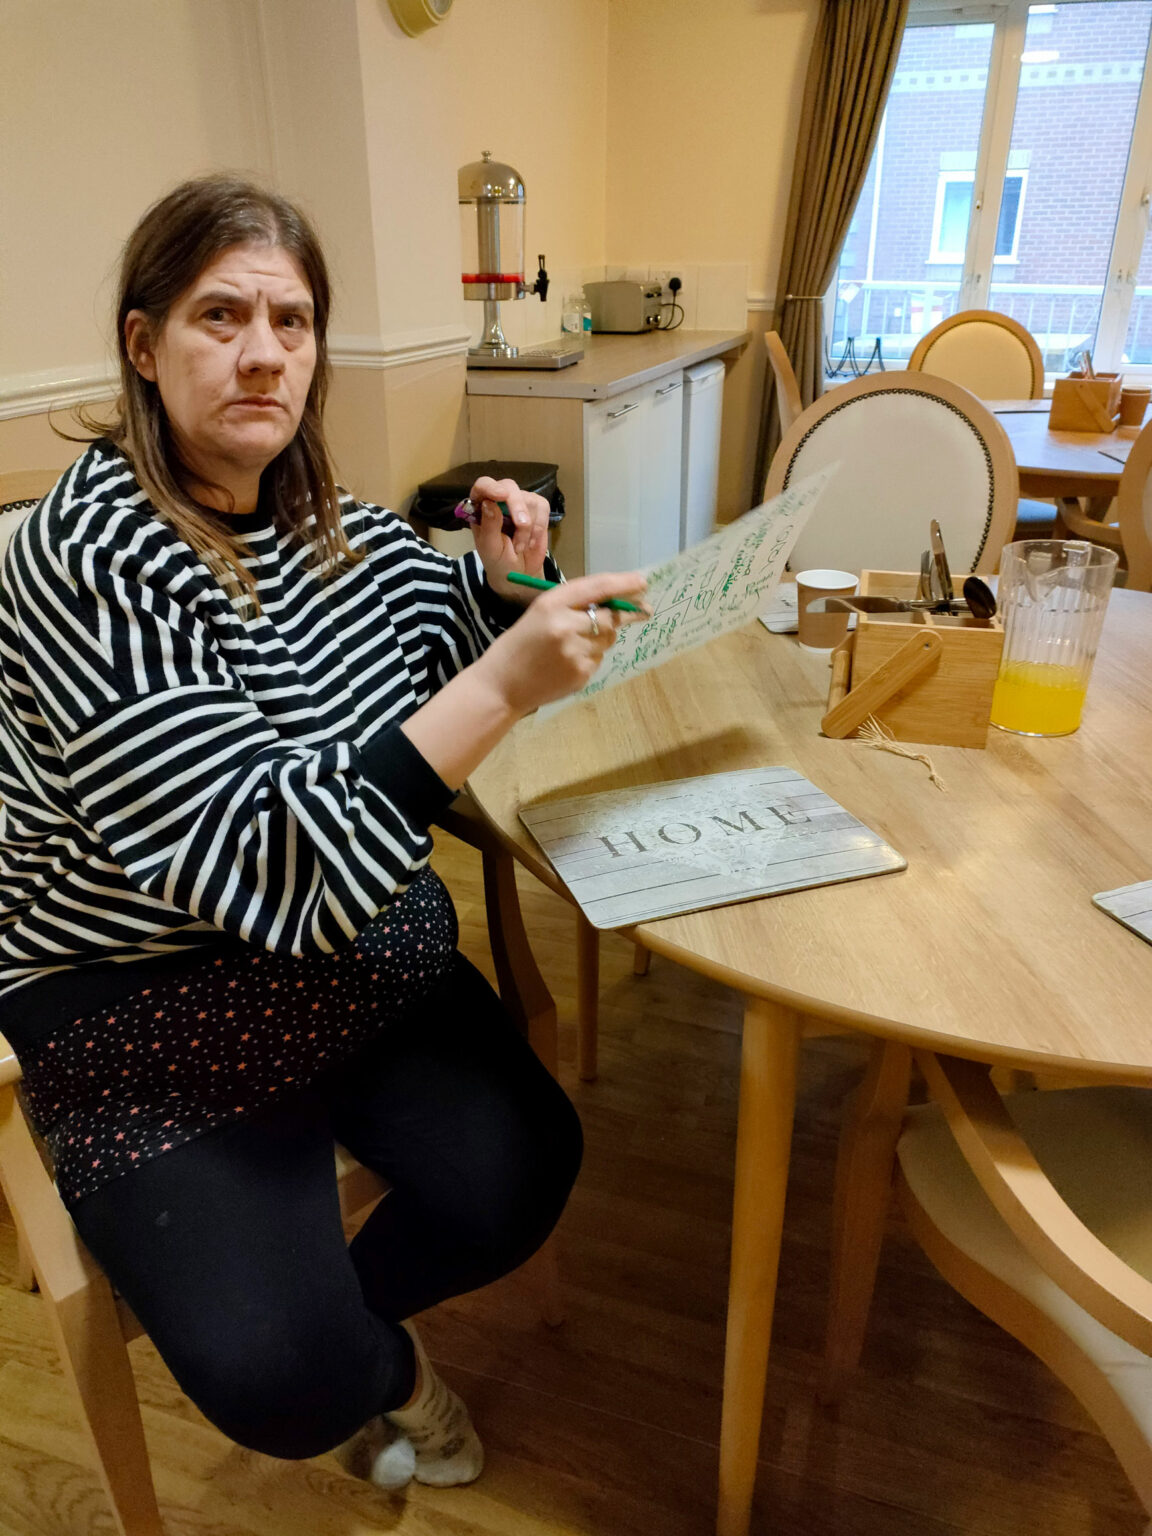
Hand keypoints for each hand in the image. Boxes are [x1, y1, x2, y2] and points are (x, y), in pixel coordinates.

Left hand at [467, 475, 550, 597]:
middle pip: (509, 486)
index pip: (483, 485)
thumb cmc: (498, 560)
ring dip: (528, 527)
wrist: (519, 572)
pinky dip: (539, 527)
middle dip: (518, 507)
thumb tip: (489, 503)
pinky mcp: (537, 508)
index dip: (491, 487)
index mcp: (481, 506)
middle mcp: (500, 499)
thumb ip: (489, 526)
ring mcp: (520, 502)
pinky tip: (531, 542)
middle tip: (522, 526)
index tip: (501, 496)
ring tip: (520, 547)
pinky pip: (543, 508)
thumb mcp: (490, 548)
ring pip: (529, 500)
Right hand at [475, 570, 648, 715]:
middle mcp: (565, 626)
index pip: (598, 587)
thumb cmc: (519, 645)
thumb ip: (572, 604)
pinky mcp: (581, 674)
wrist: (500, 686)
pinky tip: (568, 663)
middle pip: (611, 616)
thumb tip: (614, 601)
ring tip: (574, 645)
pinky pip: (599, 659)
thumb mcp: (538, 613)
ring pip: (607, 639)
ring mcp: (575, 653)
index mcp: (551, 604)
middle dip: (618, 616)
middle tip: (628, 614)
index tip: (642, 582)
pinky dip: (591, 657)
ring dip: (601, 638)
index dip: (624, 583)